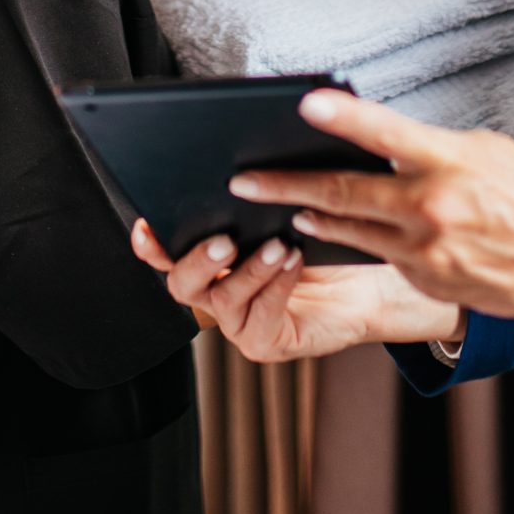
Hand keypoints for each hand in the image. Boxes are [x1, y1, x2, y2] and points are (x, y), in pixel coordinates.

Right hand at [129, 219, 461, 363]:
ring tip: (277, 244)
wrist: (366, 284)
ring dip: (250, 270)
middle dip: (197, 259)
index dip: (152, 243)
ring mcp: (237, 322)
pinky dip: (277, 286)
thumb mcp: (283, 216)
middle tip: (223, 240)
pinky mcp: (264, 342)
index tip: (146, 224)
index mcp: (211, 263)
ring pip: (223, 299)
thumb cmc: (322, 245)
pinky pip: (262, 316)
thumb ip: (254, 204)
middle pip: (181, 283)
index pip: (168, 254)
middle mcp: (216, 294)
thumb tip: (241, 170)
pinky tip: (293, 261)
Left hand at [229, 90, 513, 344]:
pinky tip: (329, 230)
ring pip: (348, 229)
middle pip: (342, 192)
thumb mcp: (486, 152)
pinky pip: (377, 254)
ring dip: (309, 216)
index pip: (386, 133)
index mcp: (451, 162)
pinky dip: (350, 240)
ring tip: (280, 206)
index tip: (304, 102)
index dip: (344, 116)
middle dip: (284, 184)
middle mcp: (432, 207)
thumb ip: (431, 147)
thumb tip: (384, 146)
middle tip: (243, 179)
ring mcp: (425, 250)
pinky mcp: (423, 279)